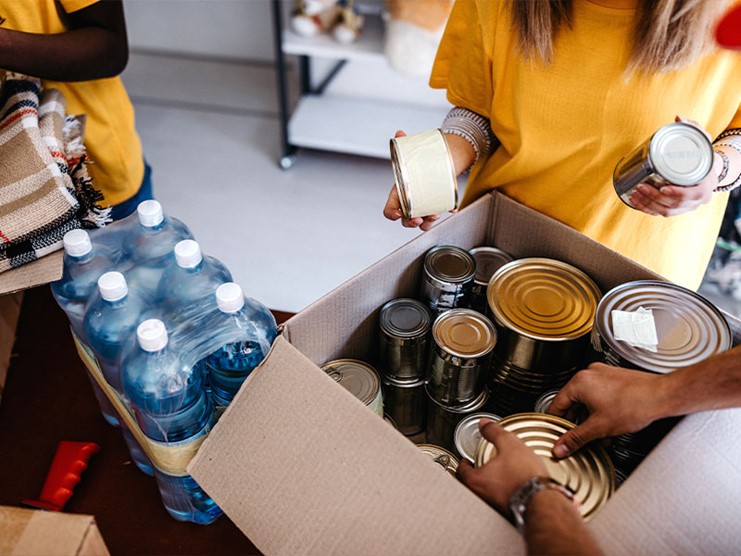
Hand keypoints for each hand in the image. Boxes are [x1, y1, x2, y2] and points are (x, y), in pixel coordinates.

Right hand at [382, 130, 443, 231]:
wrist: (436, 161)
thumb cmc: (419, 162)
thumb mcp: (411, 154)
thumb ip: (404, 144)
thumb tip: (399, 133)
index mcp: (399, 193)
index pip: (390, 210)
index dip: (391, 214)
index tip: (398, 214)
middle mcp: (410, 203)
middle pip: (406, 220)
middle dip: (411, 222)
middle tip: (419, 218)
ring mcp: (423, 206)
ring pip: (422, 222)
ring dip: (428, 222)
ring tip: (435, 214)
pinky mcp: (435, 205)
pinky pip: (439, 214)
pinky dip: (445, 212)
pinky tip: (452, 208)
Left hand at [457, 419, 546, 513]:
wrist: (544, 500)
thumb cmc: (525, 476)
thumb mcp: (509, 444)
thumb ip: (494, 432)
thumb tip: (484, 424)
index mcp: (476, 481)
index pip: (461, 471)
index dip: (463, 463)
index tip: (466, 460)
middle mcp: (482, 497)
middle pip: (471, 484)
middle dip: (475, 475)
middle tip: (479, 466)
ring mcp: (495, 507)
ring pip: (486, 494)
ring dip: (489, 485)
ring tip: (497, 475)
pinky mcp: (509, 512)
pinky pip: (500, 501)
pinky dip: (502, 493)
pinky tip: (512, 487)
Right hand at [548, 363, 665, 457]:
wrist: (662, 396)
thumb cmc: (635, 404)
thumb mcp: (599, 427)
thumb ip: (576, 439)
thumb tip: (561, 447)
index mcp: (579, 382)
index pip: (556, 405)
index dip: (556, 423)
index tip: (556, 433)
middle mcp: (589, 374)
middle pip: (573, 402)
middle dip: (576, 423)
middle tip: (578, 437)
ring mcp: (603, 375)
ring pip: (587, 400)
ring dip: (590, 418)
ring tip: (597, 434)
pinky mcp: (614, 378)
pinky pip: (600, 395)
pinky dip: (600, 410)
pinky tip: (609, 425)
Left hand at [628, 115, 717, 216]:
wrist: (708, 171)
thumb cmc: (703, 155)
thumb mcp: (702, 141)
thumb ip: (693, 128)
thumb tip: (678, 117)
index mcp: (706, 184)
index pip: (692, 194)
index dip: (677, 193)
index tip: (662, 188)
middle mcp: (698, 199)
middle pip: (675, 204)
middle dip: (654, 198)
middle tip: (640, 187)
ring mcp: (688, 206)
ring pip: (666, 211)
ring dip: (648, 204)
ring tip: (635, 194)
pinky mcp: (677, 209)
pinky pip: (661, 213)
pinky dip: (647, 209)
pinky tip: (636, 202)